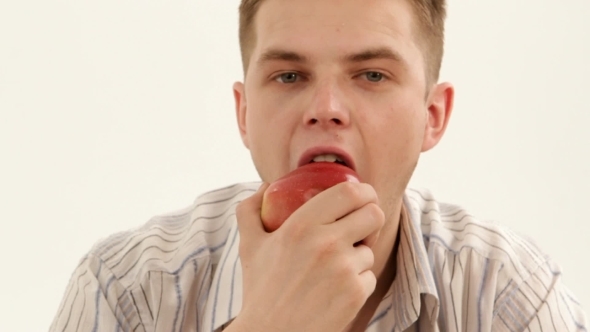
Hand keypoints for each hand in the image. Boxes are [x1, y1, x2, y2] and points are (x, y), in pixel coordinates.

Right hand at [230, 181, 384, 331]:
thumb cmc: (260, 290)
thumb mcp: (249, 245)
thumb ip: (250, 210)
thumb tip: (266, 186)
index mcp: (302, 225)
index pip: (349, 192)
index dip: (364, 190)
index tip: (362, 196)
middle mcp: (327, 243)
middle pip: (374, 214)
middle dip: (371, 217)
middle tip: (360, 226)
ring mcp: (344, 269)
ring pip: (370, 249)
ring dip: (358, 255)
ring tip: (335, 267)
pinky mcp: (356, 294)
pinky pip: (369, 276)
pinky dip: (357, 281)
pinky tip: (336, 289)